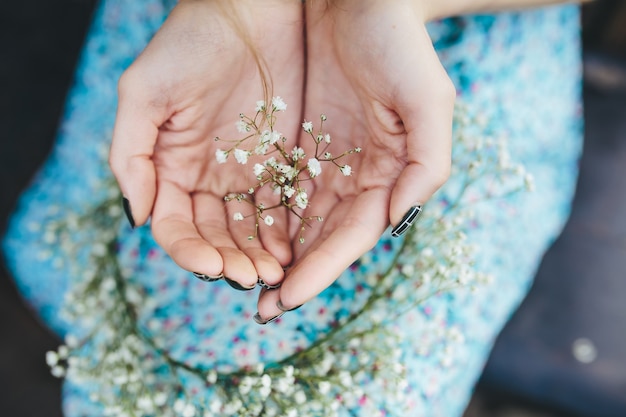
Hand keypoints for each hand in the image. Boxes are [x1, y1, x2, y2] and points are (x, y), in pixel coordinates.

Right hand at [109, 0, 303, 288]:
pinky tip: (293, 251)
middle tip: (252, 279)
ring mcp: (244, 173)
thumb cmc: (191, 44)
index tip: (212, 267)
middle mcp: (205, 179)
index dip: (190, 253)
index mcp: (170, 169)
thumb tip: (137, 216)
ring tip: (275, 274)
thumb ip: (131, 154)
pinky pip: (281, 207)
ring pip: (248, 230)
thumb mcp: (145, 92)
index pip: (175, 227)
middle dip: (230, 262)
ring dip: (258, 256)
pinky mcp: (280, 163)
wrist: (249, 12)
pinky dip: (285, 233)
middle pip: (214, 237)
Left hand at [257, 0, 454, 318]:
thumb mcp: (427, 98)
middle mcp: (357, 178)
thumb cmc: (398, 44)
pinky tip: (239, 238)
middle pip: (323, 240)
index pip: (352, 236)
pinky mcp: (301, 144)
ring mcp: (327, 162)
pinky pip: (277, 188)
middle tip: (260, 310)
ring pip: (298, 222)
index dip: (323, 269)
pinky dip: (261, 217)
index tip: (288, 298)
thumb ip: (426, 163)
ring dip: (274, 255)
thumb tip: (396, 220)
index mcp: (387, 176)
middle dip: (294, 275)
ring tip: (241, 282)